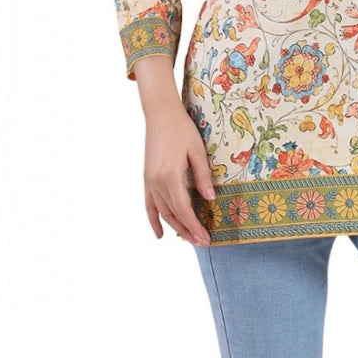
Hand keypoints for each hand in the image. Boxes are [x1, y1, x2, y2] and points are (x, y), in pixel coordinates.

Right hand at [143, 101, 214, 245]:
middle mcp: (157, 182)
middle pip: (173, 214)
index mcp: (170, 176)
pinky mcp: (147, 178)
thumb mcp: (197, 151)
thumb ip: (203, 176)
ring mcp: (149, 181)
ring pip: (162, 212)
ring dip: (175, 227)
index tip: (206, 238)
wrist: (160, 114)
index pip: (184, 209)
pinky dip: (153, 220)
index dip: (195, 226)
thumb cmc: (182, 129)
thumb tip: (210, 199)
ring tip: (188, 239)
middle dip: (187, 231)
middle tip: (202, 243)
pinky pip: (149, 205)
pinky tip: (159, 233)